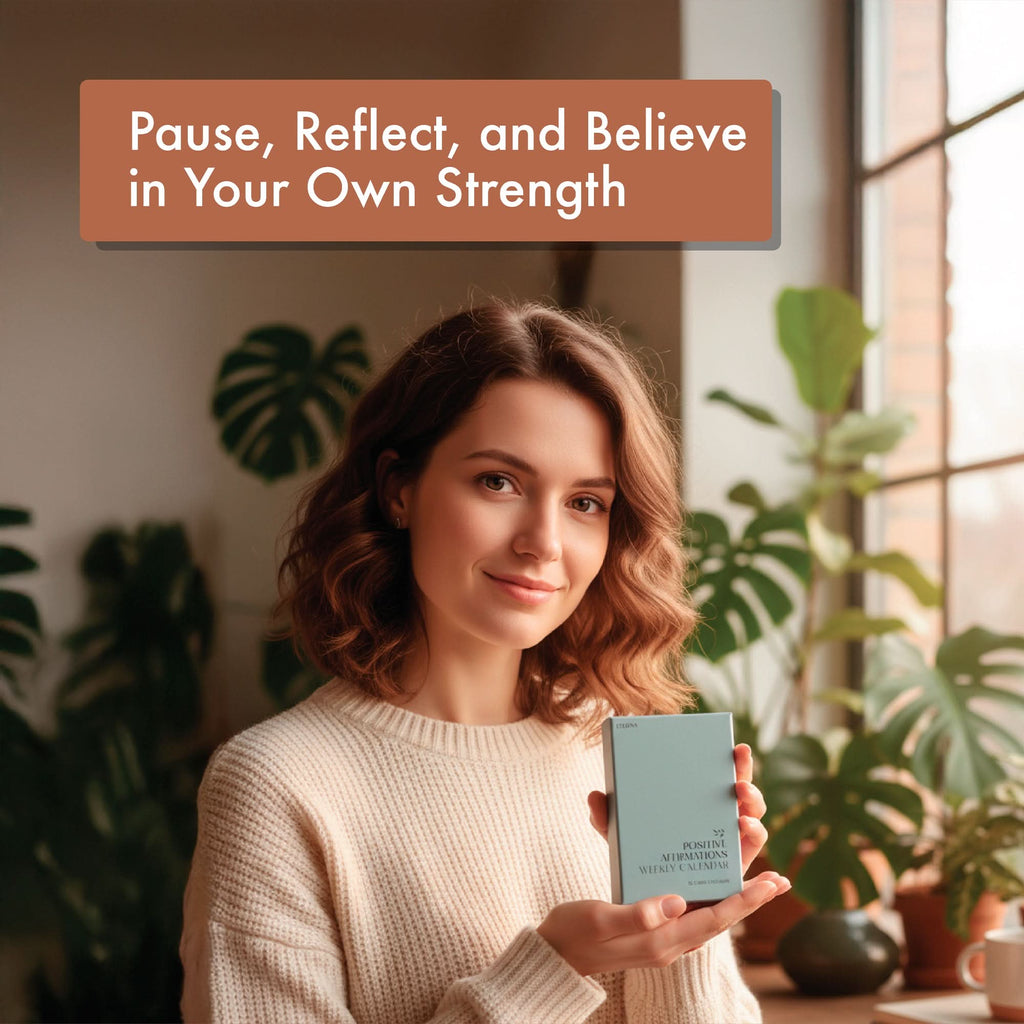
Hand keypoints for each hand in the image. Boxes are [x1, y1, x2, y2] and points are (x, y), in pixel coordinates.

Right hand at [537, 871, 789, 974]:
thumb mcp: (599, 918)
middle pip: (720, 920)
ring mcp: (662, 940)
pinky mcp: (653, 933)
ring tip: (759, 882)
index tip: (770, 883)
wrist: (554, 956)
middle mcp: (669, 944)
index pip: (713, 919)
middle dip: (750, 900)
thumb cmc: (572, 933)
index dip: (743, 901)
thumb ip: (637, 914)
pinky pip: (692, 916)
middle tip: (779, 880)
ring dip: (735, 900)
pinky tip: (713, 887)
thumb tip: (675, 901)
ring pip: (709, 919)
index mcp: (661, 941)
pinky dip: (711, 900)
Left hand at [587, 743, 768, 874]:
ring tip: (742, 801)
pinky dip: (757, 833)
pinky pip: (752, 846)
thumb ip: (607, 818)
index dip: (729, 758)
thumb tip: (594, 796)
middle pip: (740, 788)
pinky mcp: (734, 864)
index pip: (714, 772)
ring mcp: (728, 839)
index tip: (734, 744)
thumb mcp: (621, 836)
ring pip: (752, 815)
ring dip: (754, 804)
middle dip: (745, 772)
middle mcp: (717, 815)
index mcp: (694, 799)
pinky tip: (746, 827)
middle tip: (740, 762)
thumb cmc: (640, 857)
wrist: (647, 905)